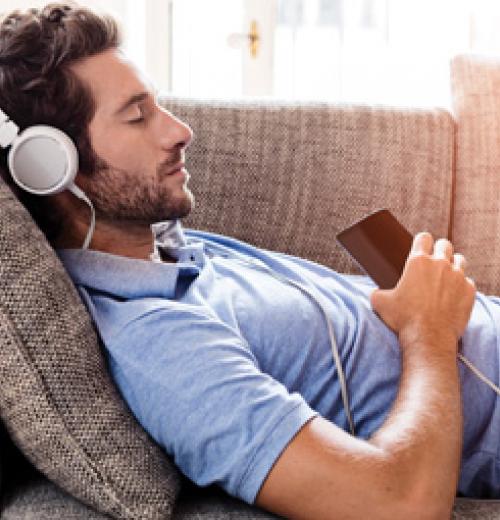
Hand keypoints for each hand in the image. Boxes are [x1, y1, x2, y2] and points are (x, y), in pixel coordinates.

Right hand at [370, 232, 475, 349]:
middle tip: (432, 261)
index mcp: (418, 262)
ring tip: (445, 276)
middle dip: (439, 249)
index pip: (423, 237)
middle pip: (444, 244)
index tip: (419, 247)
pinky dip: (461, 285)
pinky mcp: (469, 291)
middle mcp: (440, 264)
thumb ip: (378, 292)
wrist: (428, 337)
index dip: (421, 241)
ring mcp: (458, 276)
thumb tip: (376, 293)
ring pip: (459, 259)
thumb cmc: (403, 318)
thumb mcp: (380, 302)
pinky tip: (453, 294)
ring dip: (453, 264)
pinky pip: (468, 281)